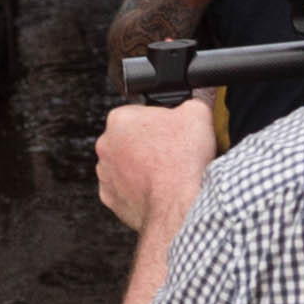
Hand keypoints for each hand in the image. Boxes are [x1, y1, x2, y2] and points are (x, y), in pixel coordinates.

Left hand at [97, 98, 217, 230]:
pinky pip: (125, 190)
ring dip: (142, 167)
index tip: (173, 131)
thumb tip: (195, 98)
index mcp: (121, 119)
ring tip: (167, 173)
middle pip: (130, 139)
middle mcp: (106, 145)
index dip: (160, 121)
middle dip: (148, 144)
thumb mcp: (198, 113)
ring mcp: (106, 174)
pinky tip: (159, 190)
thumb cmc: (183, 161)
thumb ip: (192, 100)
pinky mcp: (111, 199)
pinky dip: (139, 190)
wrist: (179, 205)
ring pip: (126, 165)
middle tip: (172, 152)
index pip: (139, 112)